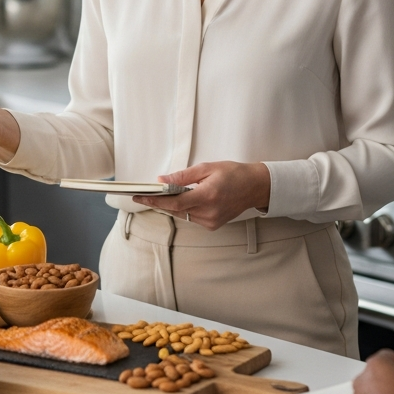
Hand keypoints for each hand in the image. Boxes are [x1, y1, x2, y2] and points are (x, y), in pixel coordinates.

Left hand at [131, 161, 269, 229]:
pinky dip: (184, 209)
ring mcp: (211, 221)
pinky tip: (180, 200)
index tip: (139, 196)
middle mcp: (209, 212)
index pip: (174, 202)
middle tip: (143, 194)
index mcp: (207, 196)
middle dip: (158, 202)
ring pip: (182, 214)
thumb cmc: (234, 174)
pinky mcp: (213, 225)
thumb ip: (183, 176)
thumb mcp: (207, 168)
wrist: (255, 187)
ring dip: (170, 205)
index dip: (154, 200)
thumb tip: (162, 180)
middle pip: (175, 209)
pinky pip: (191, 217)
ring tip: (158, 196)